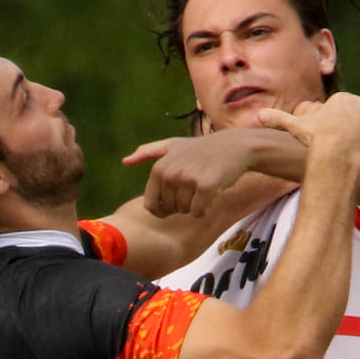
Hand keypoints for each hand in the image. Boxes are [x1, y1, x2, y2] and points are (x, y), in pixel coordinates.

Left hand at [122, 128, 263, 219]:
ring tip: (204, 186)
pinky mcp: (205, 186)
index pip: (152, 206)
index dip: (165, 208)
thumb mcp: (172, 146)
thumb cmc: (202, 149)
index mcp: (159, 168)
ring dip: (195, 206)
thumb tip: (125, 162)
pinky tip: (212, 192)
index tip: (177, 196)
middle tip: (195, 186)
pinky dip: (206, 208)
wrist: (234, 147)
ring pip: (185, 212)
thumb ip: (148, 153)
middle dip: (182, 205)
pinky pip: (198, 212)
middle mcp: (170, 173)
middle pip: (170, 210)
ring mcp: (187, 179)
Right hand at [259, 93, 359, 161]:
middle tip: (354, 137)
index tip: (335, 130)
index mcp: (342, 99)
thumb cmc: (315, 138)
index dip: (340, 119)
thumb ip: (278, 120)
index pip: (344, 107)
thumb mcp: (295, 126)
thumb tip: (258, 116)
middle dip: (359, 123)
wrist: (334, 152)